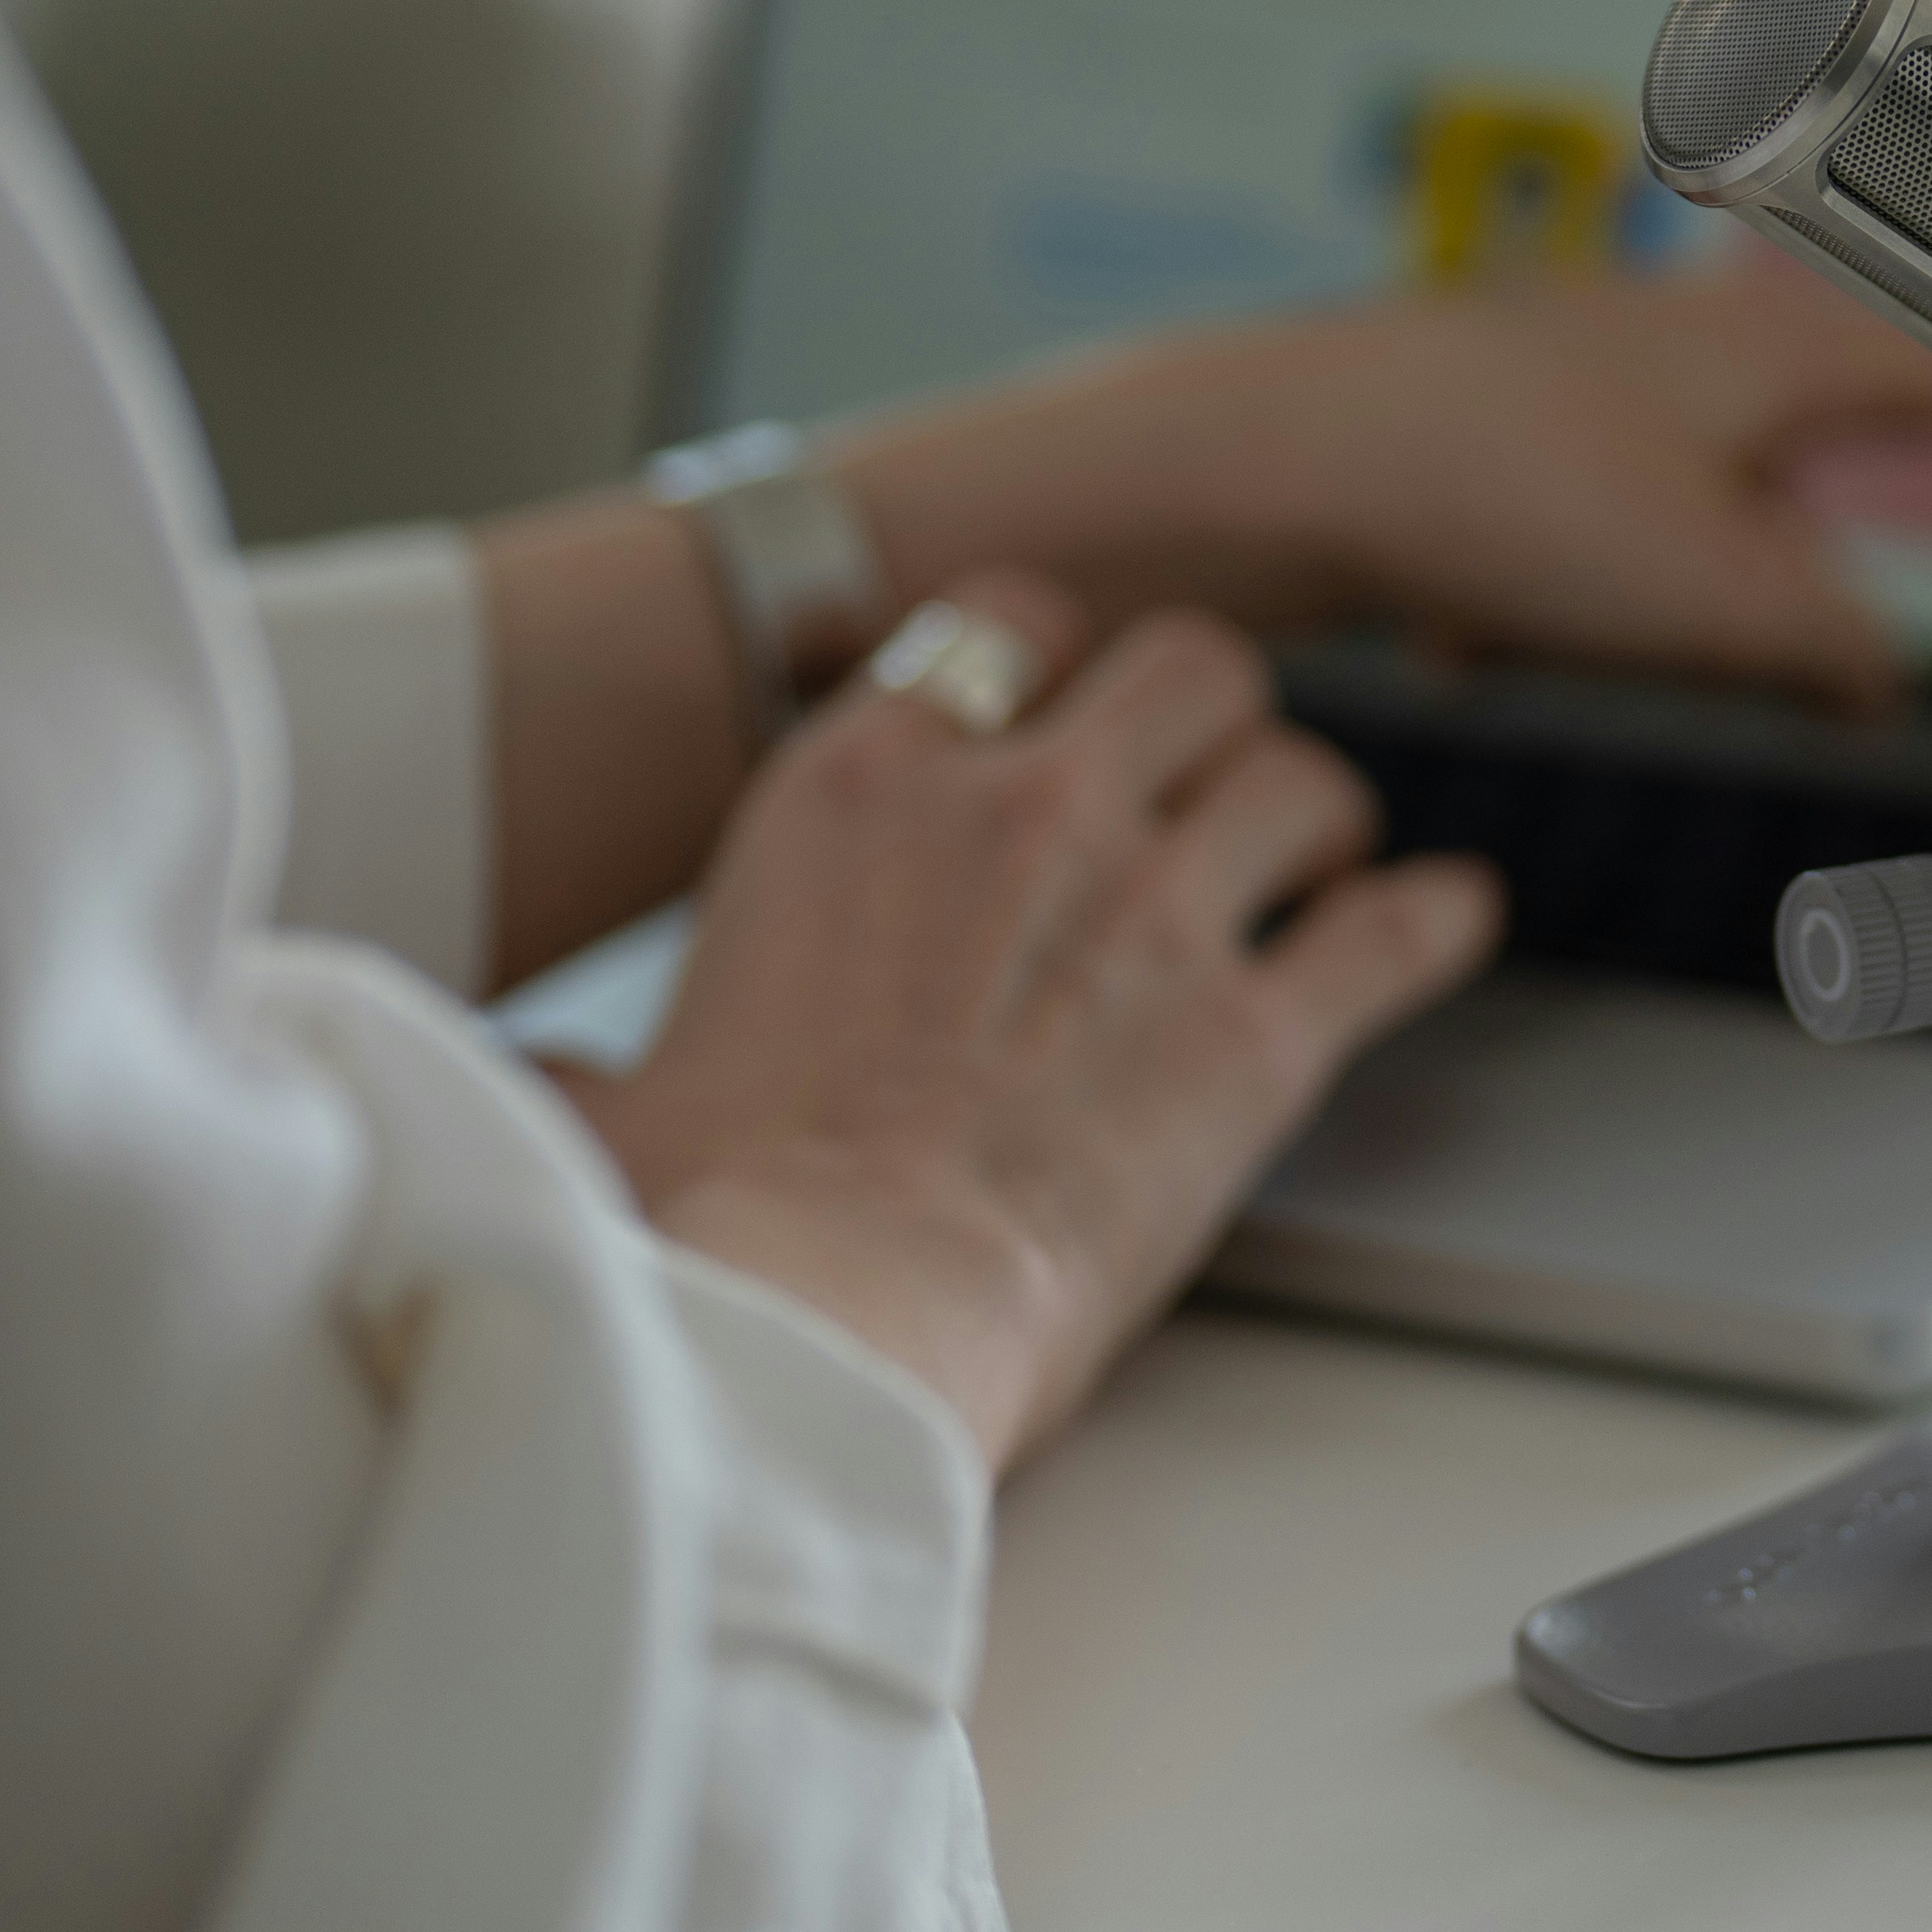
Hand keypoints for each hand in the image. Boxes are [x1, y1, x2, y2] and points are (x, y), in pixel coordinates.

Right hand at [574, 579, 1503, 1466]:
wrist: (833, 1307)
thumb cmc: (709, 1215)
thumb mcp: (600, 1097)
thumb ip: (563, 1059)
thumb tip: (483, 1081)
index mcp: (861, 791)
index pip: (998, 624)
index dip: (1054, 656)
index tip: (1070, 700)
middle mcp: (1022, 811)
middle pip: (1190, 667)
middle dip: (1216, 718)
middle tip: (1218, 783)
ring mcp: (1154, 908)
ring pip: (1301, 777)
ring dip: (1320, 819)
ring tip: (1325, 863)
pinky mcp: (1254, 1032)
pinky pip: (1392, 930)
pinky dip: (1430, 923)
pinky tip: (1448, 923)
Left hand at [840, 260, 1931, 724]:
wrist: (1264, 466)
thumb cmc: (1482, 485)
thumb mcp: (1712, 593)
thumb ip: (1829, 640)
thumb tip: (1878, 674)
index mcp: (1769, 345)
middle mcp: (1680, 334)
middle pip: (1807, 455)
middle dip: (1782, 573)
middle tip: (1779, 653)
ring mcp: (1577, 372)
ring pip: (1683, 507)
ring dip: (1653, 596)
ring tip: (1572, 633)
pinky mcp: (1488, 428)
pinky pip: (1572, 539)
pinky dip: (1550, 597)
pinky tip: (1480, 629)